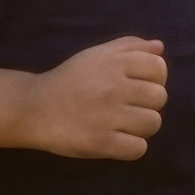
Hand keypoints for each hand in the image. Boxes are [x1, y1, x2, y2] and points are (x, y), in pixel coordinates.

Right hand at [24, 36, 167, 160]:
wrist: (34, 108)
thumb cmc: (69, 80)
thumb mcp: (96, 54)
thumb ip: (129, 46)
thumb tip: (159, 46)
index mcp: (114, 63)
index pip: (158, 67)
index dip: (155, 78)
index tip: (138, 86)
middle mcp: (114, 87)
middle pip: (160, 97)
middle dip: (148, 103)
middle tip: (128, 107)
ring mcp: (108, 116)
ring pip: (153, 123)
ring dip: (142, 127)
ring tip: (123, 124)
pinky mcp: (101, 142)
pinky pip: (139, 149)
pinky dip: (131, 147)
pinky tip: (117, 140)